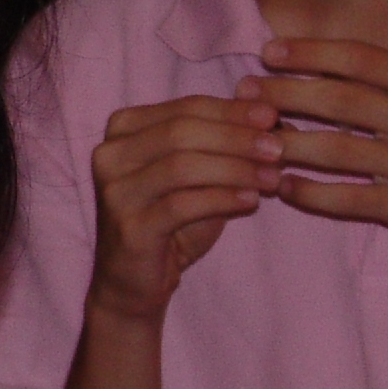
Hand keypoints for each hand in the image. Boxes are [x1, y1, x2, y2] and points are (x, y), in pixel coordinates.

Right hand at [85, 92, 281, 323]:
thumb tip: (272, 115)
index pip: (185, 107)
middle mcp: (109, 154)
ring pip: (182, 166)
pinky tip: (250, 201)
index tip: (274, 116)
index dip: (231, 111)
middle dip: (236, 137)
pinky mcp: (129, 227)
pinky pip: (182, 206)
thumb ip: (223, 144)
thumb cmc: (170, 221)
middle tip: (278, 148)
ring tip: (273, 177)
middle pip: (181, 132)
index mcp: (123, 129)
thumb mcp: (198, 176)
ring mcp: (115, 191)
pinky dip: (221, 199)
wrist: (133, 281)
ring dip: (234, 169)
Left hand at [242, 37, 387, 280]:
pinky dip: (310, 193)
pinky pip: (347, 197)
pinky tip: (284, 188)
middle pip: (339, 99)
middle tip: (245, 93)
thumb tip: (318, 62)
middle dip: (284, 93)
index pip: (359, 57)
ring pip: (335, 149)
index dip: (309, 52)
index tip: (268, 51)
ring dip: (286, 144)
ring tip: (252, 142)